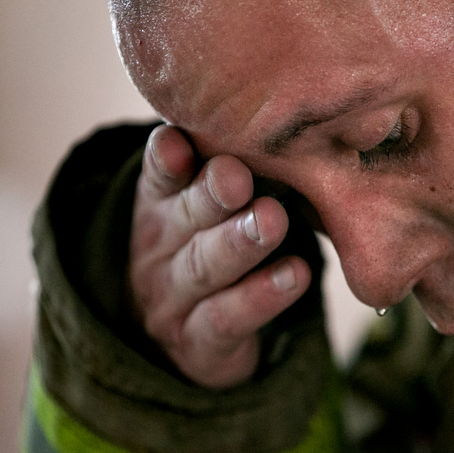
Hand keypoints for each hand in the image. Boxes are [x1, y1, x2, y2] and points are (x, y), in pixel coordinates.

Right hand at [128, 125, 311, 388]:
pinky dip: (262, 297)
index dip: (167, 159)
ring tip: (272, 221)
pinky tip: (296, 275)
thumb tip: (281, 107)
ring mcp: (173, 300)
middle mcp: (158, 250)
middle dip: (211, 196)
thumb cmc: (206, 249)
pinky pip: (228, 319)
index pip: (159, 174)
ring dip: (239, 243)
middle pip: (183, 219)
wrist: (177, 343)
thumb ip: (227, 168)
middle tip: (238, 176)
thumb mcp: (203, 208)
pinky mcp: (198, 345)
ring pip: (205, 268)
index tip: (179, 140)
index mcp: (158, 205)